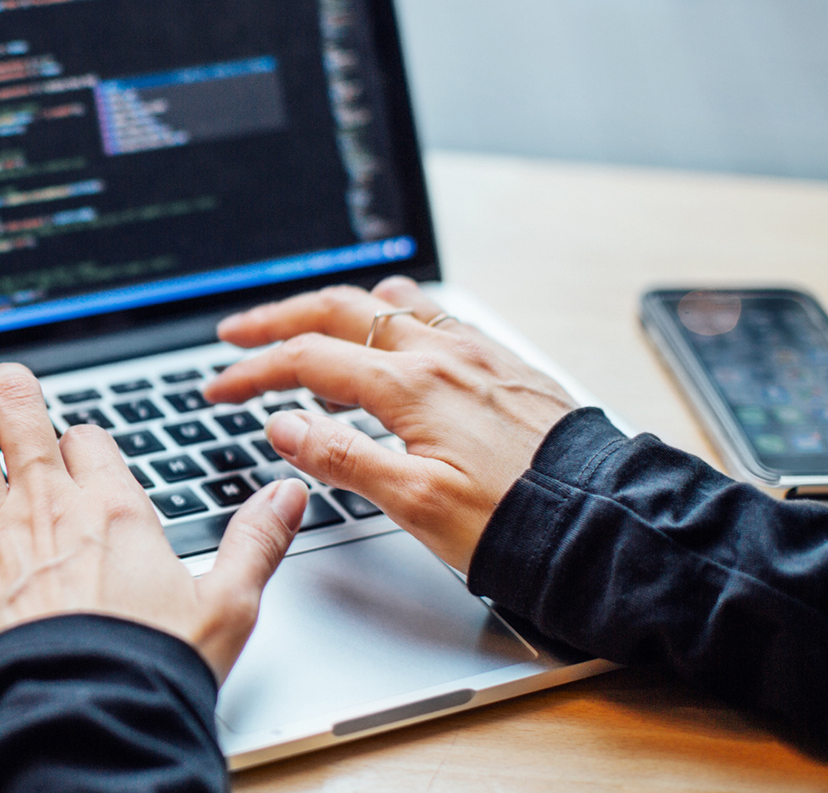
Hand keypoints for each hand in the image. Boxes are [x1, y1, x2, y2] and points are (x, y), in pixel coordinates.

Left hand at [0, 362, 306, 692]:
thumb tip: (289, 494)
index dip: (81, 441)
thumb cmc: (150, 671)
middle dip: (9, 396)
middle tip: (2, 384)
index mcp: (112, 509)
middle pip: (19, 421)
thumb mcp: (227, 606)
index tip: (76, 447)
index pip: (90, 442)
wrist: (82, 717)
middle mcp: (44, 506)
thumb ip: (256, 542)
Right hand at [203, 276, 576, 570]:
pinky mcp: (504, 366)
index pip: (307, 361)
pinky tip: (389, 341)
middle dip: (277, 319)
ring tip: (307, 325)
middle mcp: (443, 355)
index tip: (217, 387)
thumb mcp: (416, 504)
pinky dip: (389, 318)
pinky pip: (433, 318)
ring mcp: (476, 354)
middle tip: (235, 333)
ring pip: (390, 303)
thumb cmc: (519, 523)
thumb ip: (341, 457)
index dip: (252, 372)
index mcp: (412, 386)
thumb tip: (282, 424)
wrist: (610, 524)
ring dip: (337, 308)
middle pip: (339, 311)